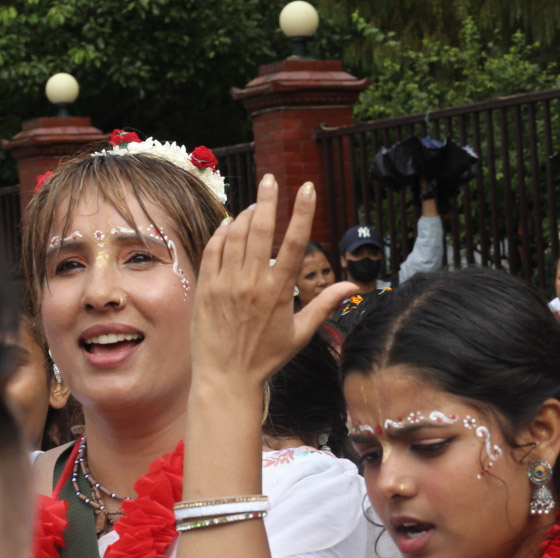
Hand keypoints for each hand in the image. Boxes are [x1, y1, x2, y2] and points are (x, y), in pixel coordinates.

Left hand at [189, 174, 358, 395]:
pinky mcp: (206, 287)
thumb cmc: (267, 358)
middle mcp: (252, 284)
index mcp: (279, 293)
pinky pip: (213, 249)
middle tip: (270, 179)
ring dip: (247, 214)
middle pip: (261, 230)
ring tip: (256, 204)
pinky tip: (230, 224)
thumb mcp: (301, 333)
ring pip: (236, 235)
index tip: (307, 188)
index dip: (302, 212)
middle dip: (268, 200)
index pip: (294, 243)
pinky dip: (222, 232)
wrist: (227, 378)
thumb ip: (325, 304)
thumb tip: (353, 287)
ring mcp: (226, 284)